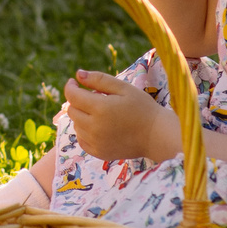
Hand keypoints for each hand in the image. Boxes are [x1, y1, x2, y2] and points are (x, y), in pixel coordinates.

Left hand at [60, 69, 177, 165]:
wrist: (156, 135)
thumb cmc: (142, 108)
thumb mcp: (123, 88)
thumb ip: (99, 79)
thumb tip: (78, 74)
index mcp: (99, 108)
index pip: (72, 96)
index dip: (70, 86)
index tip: (74, 82)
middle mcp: (94, 127)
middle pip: (72, 111)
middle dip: (78, 101)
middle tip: (93, 97)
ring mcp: (95, 142)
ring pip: (76, 125)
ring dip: (82, 116)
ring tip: (101, 113)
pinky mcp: (99, 153)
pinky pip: (82, 140)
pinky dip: (85, 132)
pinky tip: (99, 127)